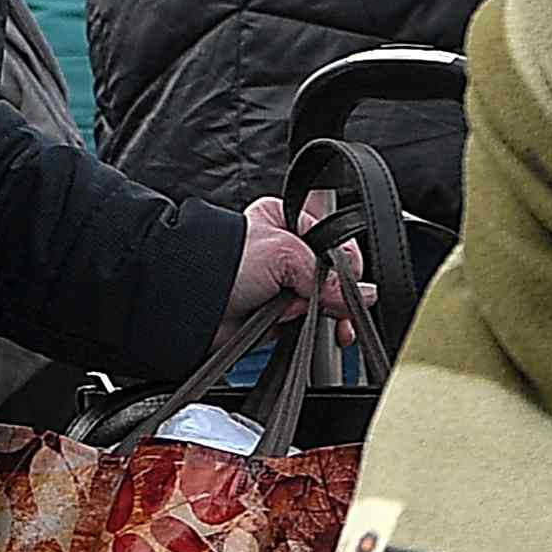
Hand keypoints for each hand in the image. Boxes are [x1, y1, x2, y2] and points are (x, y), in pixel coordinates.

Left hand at [228, 191, 364, 338]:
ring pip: (321, 302)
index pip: (335, 243)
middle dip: (336, 294)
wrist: (189, 304)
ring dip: (322, 314)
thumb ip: (328, 275)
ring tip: (313, 318)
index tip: (350, 286)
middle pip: (332, 276)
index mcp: (286, 221)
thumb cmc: (222, 263)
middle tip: (340, 309)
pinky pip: (306, 324)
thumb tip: (363, 293)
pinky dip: (308, 329)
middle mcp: (284, 252)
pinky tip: (304, 328)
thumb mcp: (284, 254)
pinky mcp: (275, 315)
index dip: (346, 266)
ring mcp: (280, 285)